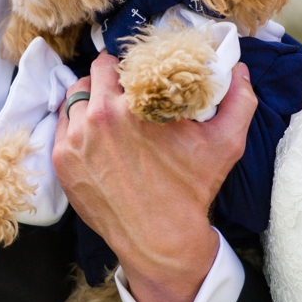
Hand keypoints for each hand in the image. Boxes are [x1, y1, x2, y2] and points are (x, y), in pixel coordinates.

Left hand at [53, 53, 257, 301]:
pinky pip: (61, 124)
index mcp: (135, 104)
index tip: (138, 75)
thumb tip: (239, 68)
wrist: (160, 239)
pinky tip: (92, 133)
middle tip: (123, 90)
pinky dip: (74, 123)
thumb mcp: (225, 143)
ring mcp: (75, 140)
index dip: (130, 66)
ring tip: (107, 110)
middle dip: (109, 77)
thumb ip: (239, 100)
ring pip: (75, 97)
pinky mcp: (62, 161)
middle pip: (95, 74)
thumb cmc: (190, 190)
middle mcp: (100, 117)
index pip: (121, 63)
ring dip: (89, 98)